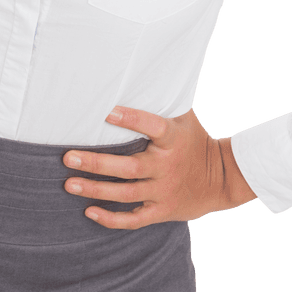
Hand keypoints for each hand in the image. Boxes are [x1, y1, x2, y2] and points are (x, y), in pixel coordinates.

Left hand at [62, 106, 257, 228]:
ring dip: (95, 190)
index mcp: (173, 138)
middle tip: (68, 157)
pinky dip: (111, 219)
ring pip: (126, 193)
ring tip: (69, 184)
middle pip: (129, 167)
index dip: (131, 119)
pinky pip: (134, 219)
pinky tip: (89, 211)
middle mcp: (167, 166)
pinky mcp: (162, 211)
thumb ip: (161, 101)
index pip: (153, 126)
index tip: (107, 112)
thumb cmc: (194, 140)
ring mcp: (164, 191)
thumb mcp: (184, 117)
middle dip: (96, 164)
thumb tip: (137, 72)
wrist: (223, 179)